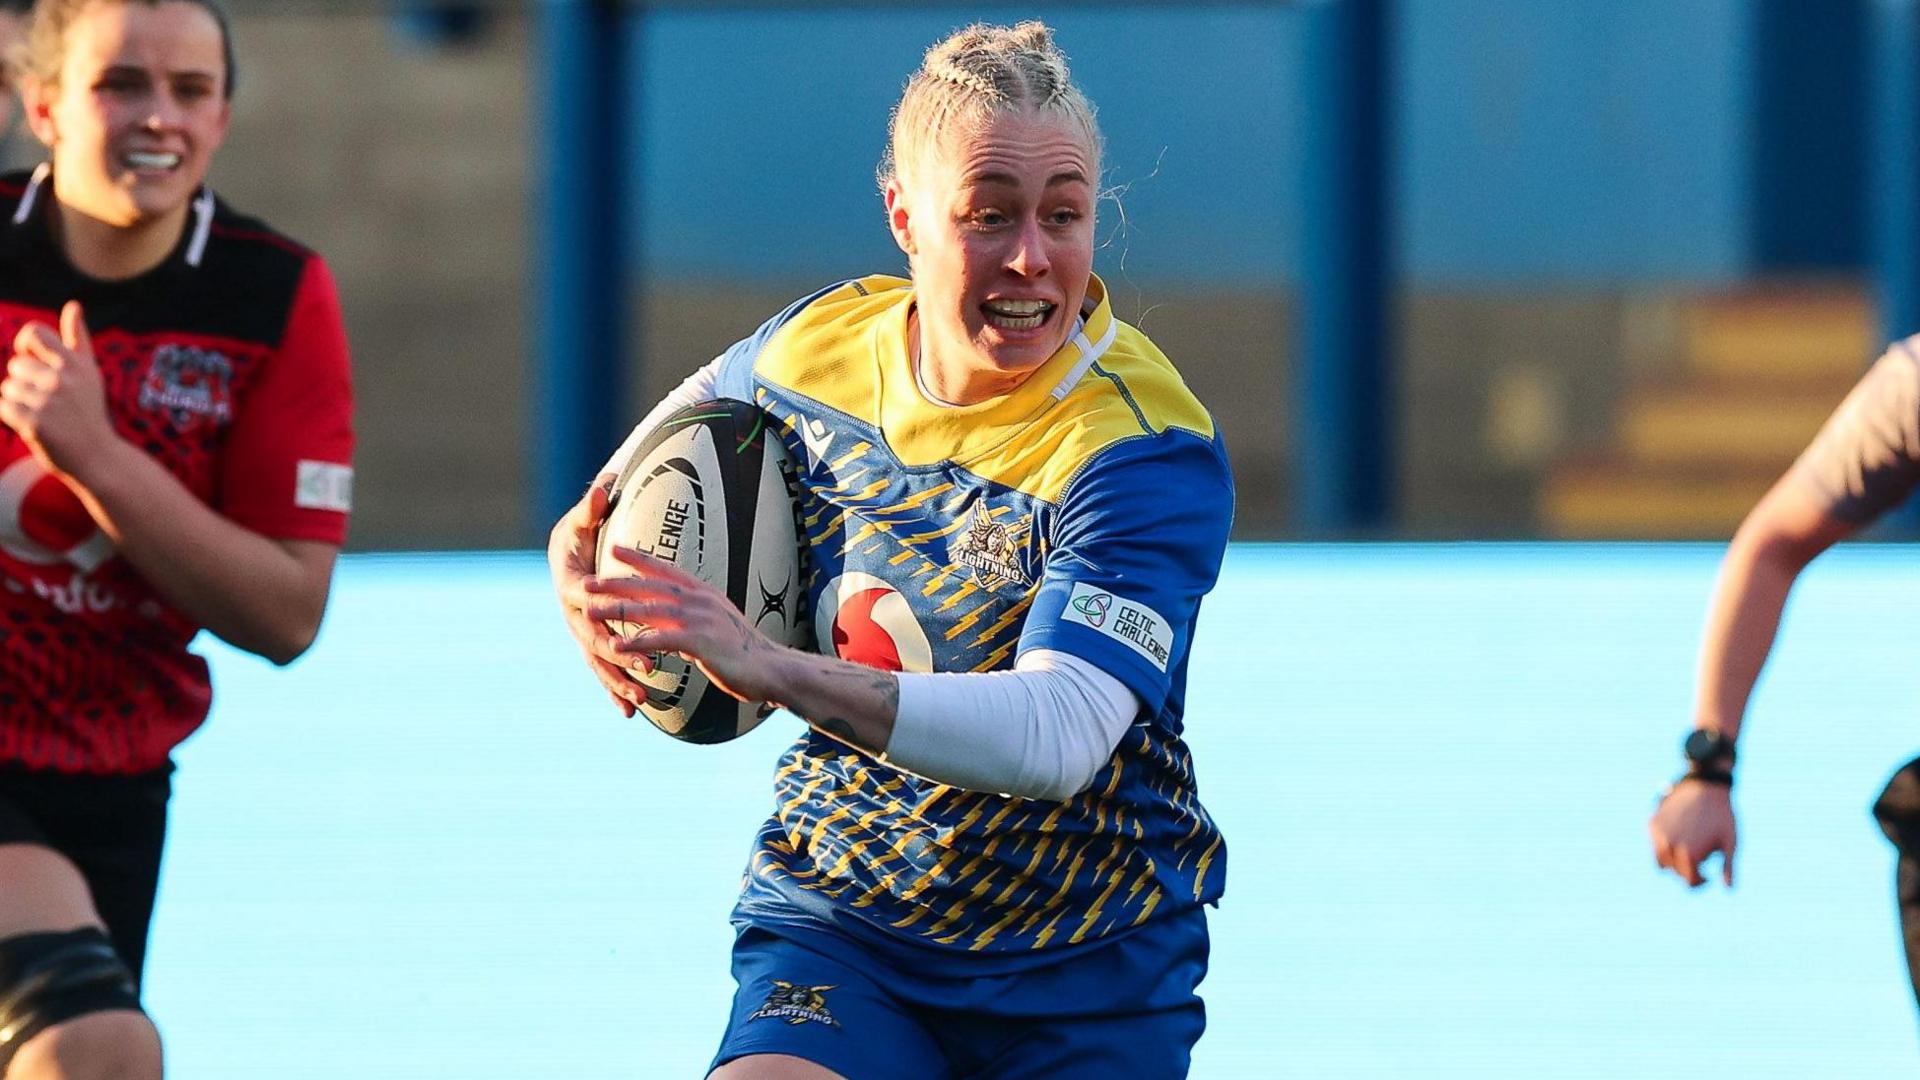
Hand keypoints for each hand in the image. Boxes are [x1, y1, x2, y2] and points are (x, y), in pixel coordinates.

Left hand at [0, 301, 121, 480]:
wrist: (98, 457)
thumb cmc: (88, 412)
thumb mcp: (88, 374)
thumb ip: (77, 339)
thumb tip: (73, 305)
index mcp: (75, 364)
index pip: (33, 333)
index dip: (25, 345)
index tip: (33, 361)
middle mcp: (62, 379)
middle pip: (17, 365)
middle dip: (24, 381)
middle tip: (47, 401)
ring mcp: (48, 402)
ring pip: (7, 387)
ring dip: (18, 401)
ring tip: (43, 414)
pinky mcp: (34, 423)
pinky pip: (4, 407)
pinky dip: (12, 417)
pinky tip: (34, 425)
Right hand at [548, 474, 646, 716]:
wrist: (563, 552)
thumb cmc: (576, 532)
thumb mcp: (581, 518)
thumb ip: (591, 506)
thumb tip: (602, 488)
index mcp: (571, 584)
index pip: (588, 602)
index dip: (607, 614)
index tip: (624, 620)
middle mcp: (572, 614)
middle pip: (596, 640)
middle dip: (620, 657)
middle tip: (647, 670)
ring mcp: (580, 631)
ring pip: (598, 662)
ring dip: (618, 683)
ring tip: (640, 702)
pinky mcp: (589, 642)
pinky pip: (602, 669)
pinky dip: (614, 690)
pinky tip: (631, 712)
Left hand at [585, 544, 787, 706]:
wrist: (770, 668)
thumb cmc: (744, 651)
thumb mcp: (718, 623)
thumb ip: (695, 617)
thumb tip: (678, 621)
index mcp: (703, 592)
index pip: (666, 569)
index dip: (639, 559)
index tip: (614, 549)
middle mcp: (700, 600)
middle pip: (651, 586)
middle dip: (616, 583)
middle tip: (586, 582)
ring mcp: (701, 619)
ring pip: (651, 610)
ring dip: (618, 610)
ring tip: (591, 612)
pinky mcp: (701, 641)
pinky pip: (662, 640)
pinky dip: (637, 642)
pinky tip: (617, 647)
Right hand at [1650, 779, 1736, 887]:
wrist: (1706, 785)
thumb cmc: (1723, 816)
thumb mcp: (1731, 842)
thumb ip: (1728, 867)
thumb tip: (1728, 889)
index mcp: (1689, 855)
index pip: (1689, 881)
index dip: (1701, 881)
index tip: (1708, 875)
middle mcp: (1669, 847)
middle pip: (1674, 872)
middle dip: (1686, 871)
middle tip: (1700, 860)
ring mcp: (1658, 834)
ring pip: (1660, 861)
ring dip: (1672, 860)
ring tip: (1687, 850)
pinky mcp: (1653, 823)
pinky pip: (1655, 843)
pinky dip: (1664, 844)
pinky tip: (1680, 833)